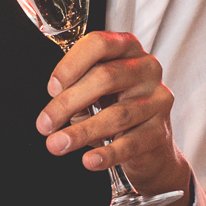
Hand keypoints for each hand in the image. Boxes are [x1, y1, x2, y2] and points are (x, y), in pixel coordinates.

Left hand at [36, 31, 194, 205]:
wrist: (150, 145)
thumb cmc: (115, 105)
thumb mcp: (93, 89)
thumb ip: (76, 86)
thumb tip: (57, 102)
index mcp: (127, 47)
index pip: (99, 44)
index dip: (71, 65)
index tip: (52, 88)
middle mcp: (147, 68)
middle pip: (105, 77)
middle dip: (68, 102)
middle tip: (44, 124)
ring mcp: (158, 99)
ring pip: (116, 114)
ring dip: (81, 132)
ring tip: (56, 144)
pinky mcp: (161, 131)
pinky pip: (130, 143)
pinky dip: (106, 154)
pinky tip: (89, 161)